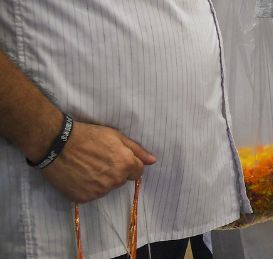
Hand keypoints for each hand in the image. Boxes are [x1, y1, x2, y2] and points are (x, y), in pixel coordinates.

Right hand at [40, 121, 155, 203]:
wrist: (57, 144)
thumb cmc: (88, 136)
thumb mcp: (116, 136)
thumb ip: (137, 150)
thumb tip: (153, 161)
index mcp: (126, 165)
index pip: (137, 172)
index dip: (128, 163)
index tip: (115, 157)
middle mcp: (115, 181)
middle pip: (122, 180)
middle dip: (115, 172)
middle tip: (99, 160)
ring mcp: (98, 191)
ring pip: (107, 188)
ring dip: (102, 181)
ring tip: (87, 167)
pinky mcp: (83, 198)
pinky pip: (92, 195)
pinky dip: (87, 187)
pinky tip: (79, 175)